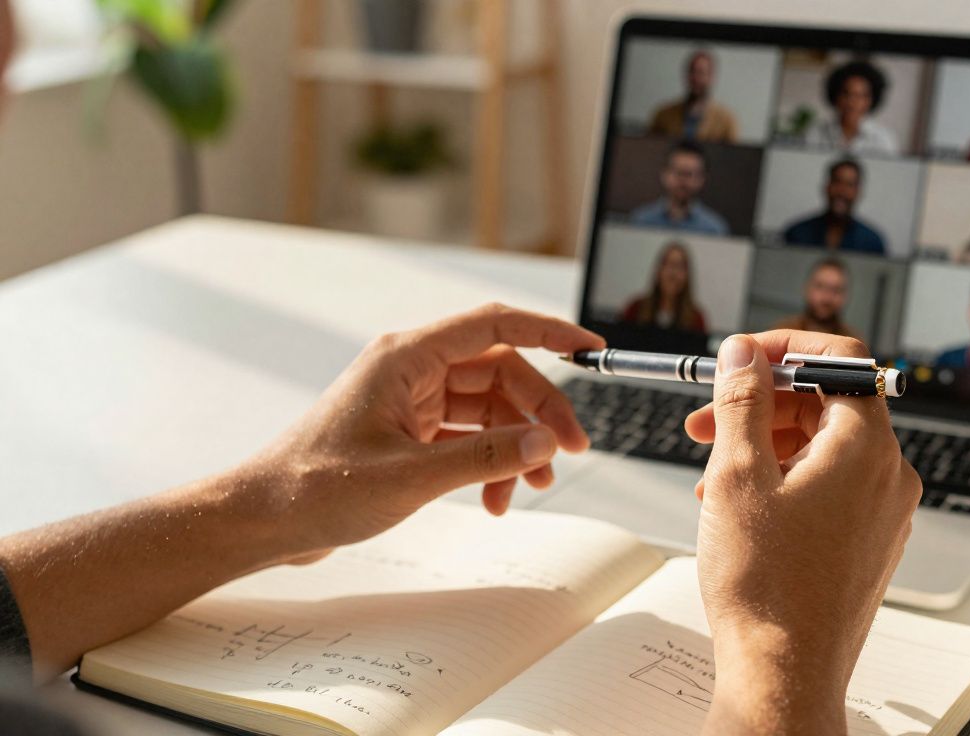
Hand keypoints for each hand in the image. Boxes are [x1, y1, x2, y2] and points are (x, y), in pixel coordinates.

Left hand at [239, 303, 603, 559]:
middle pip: (501, 372)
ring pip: (490, 407)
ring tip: (531, 486)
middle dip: (539, 411)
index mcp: (406, 356)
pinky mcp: (410, 431)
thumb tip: (543, 443)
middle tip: (567, 452)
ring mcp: (411, 400)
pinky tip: (495, 498)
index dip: (549, 332)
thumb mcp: (410, 476)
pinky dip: (491, 463)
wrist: (264, 520)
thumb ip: (484, 457)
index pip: (495, 325)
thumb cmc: (314, 487)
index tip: (591, 348)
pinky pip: (470, 434)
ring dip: (517, 444)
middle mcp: (412, 369)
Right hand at [685, 332, 920, 732]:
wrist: (784, 674)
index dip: (786, 346)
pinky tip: (737, 503)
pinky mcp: (867, 543)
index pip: (841, 359)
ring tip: (710, 468)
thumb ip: (742, 400)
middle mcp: (888, 475)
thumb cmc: (766, 588)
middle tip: (707, 416)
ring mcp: (882, 513)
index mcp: (867, 447)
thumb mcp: (738, 475)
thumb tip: (745, 353)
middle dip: (762, 401)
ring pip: (823, 448)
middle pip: (827, 403)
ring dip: (764, 443)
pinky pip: (828, 487)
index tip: (743, 355)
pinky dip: (783, 479)